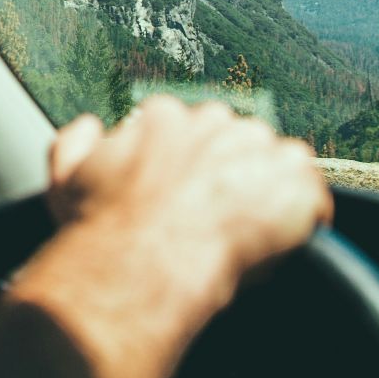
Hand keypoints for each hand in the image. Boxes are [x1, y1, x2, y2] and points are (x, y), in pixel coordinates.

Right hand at [0, 97, 332, 377]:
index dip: (187, 165)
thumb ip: (74, 140)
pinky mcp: (294, 183)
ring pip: (275, 162)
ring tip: (247, 232)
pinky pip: (314, 195)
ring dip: (267, 191)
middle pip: (235, 140)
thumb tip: (91, 127)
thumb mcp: (64, 177)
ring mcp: (258, 149)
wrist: (141, 260)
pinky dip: (305, 217)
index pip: (188, 128)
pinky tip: (283, 240)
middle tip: (216, 216)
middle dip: (230, 173)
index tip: (183, 194)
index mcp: (164, 117)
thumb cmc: (101, 226)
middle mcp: (213, 121)